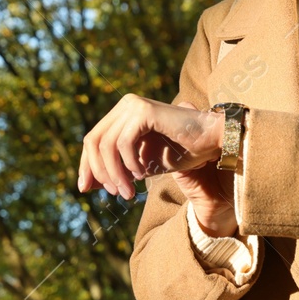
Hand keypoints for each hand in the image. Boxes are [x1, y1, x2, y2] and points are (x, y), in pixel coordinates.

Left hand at [77, 96, 222, 199]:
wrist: (213, 141)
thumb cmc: (182, 152)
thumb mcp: (142, 166)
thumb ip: (117, 170)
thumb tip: (87, 184)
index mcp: (122, 114)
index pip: (92, 140)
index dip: (86, 165)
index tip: (86, 189)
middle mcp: (125, 105)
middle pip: (93, 141)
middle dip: (99, 171)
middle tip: (114, 194)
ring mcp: (134, 105)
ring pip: (107, 145)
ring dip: (115, 173)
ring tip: (127, 193)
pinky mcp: (144, 111)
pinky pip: (124, 143)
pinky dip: (129, 163)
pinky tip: (140, 175)